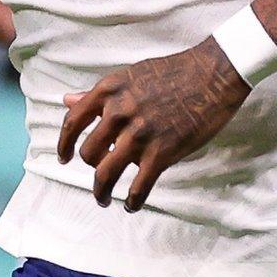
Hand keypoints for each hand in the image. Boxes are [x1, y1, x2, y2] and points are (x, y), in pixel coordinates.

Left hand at [57, 39, 250, 210]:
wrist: (212, 75)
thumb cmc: (173, 71)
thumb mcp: (129, 75)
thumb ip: (99, 93)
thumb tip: (67, 100)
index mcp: (108, 91)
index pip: (73, 121)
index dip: (64, 143)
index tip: (64, 157)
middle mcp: (119, 112)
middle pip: (89, 152)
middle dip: (91, 168)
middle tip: (100, 175)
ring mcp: (139, 134)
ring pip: (106, 173)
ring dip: (101, 192)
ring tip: (103, 199)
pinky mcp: (162, 152)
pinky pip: (139, 186)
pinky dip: (132, 200)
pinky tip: (132, 205)